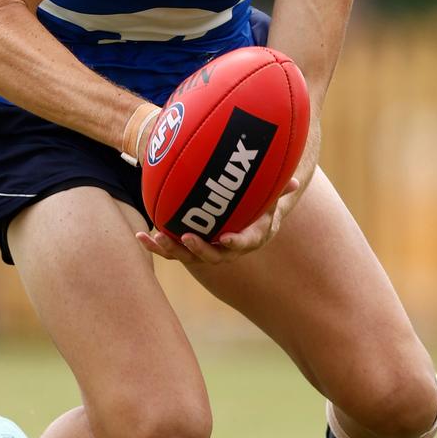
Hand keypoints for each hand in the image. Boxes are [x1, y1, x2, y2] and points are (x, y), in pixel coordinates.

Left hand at [136, 177, 298, 264]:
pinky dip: (155, 245)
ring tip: (156, 238)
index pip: (242, 244)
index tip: (225, 238)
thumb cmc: (257, 206)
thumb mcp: (270, 198)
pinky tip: (140, 236)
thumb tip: (297, 181)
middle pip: (211, 256)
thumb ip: (280, 191)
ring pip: (186, 255)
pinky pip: (171, 250)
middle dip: (198, 249)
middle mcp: (224, 249)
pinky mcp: (187, 247)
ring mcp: (204, 249)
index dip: (234, 243)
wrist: (242, 218)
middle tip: (186, 238)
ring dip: (171, 248)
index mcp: (246, 239)